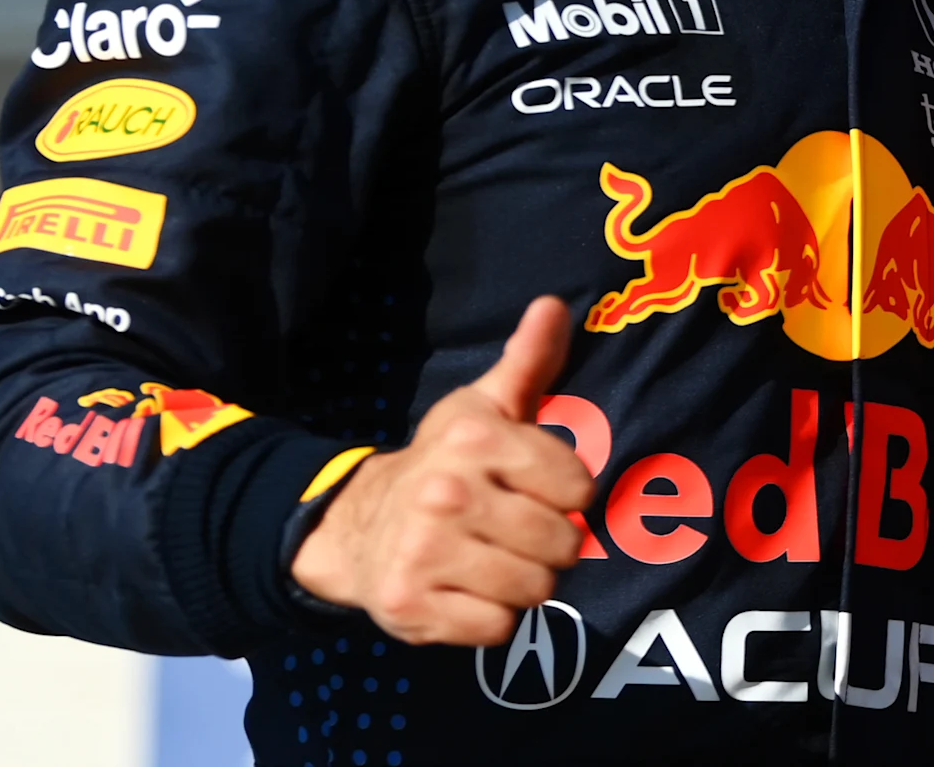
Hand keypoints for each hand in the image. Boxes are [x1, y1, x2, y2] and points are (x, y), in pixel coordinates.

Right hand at [289, 295, 593, 644]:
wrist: (355, 526)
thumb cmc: (443, 465)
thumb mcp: (483, 408)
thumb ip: (529, 361)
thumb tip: (554, 304)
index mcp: (475, 439)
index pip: (578, 487)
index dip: (567, 495)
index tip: (535, 490)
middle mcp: (448, 493)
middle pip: (561, 544)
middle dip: (548, 545)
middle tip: (514, 533)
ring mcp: (425, 552)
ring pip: (535, 590)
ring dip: (523, 584)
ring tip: (492, 561)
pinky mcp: (410, 605)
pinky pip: (497, 628)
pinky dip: (491, 618)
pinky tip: (466, 592)